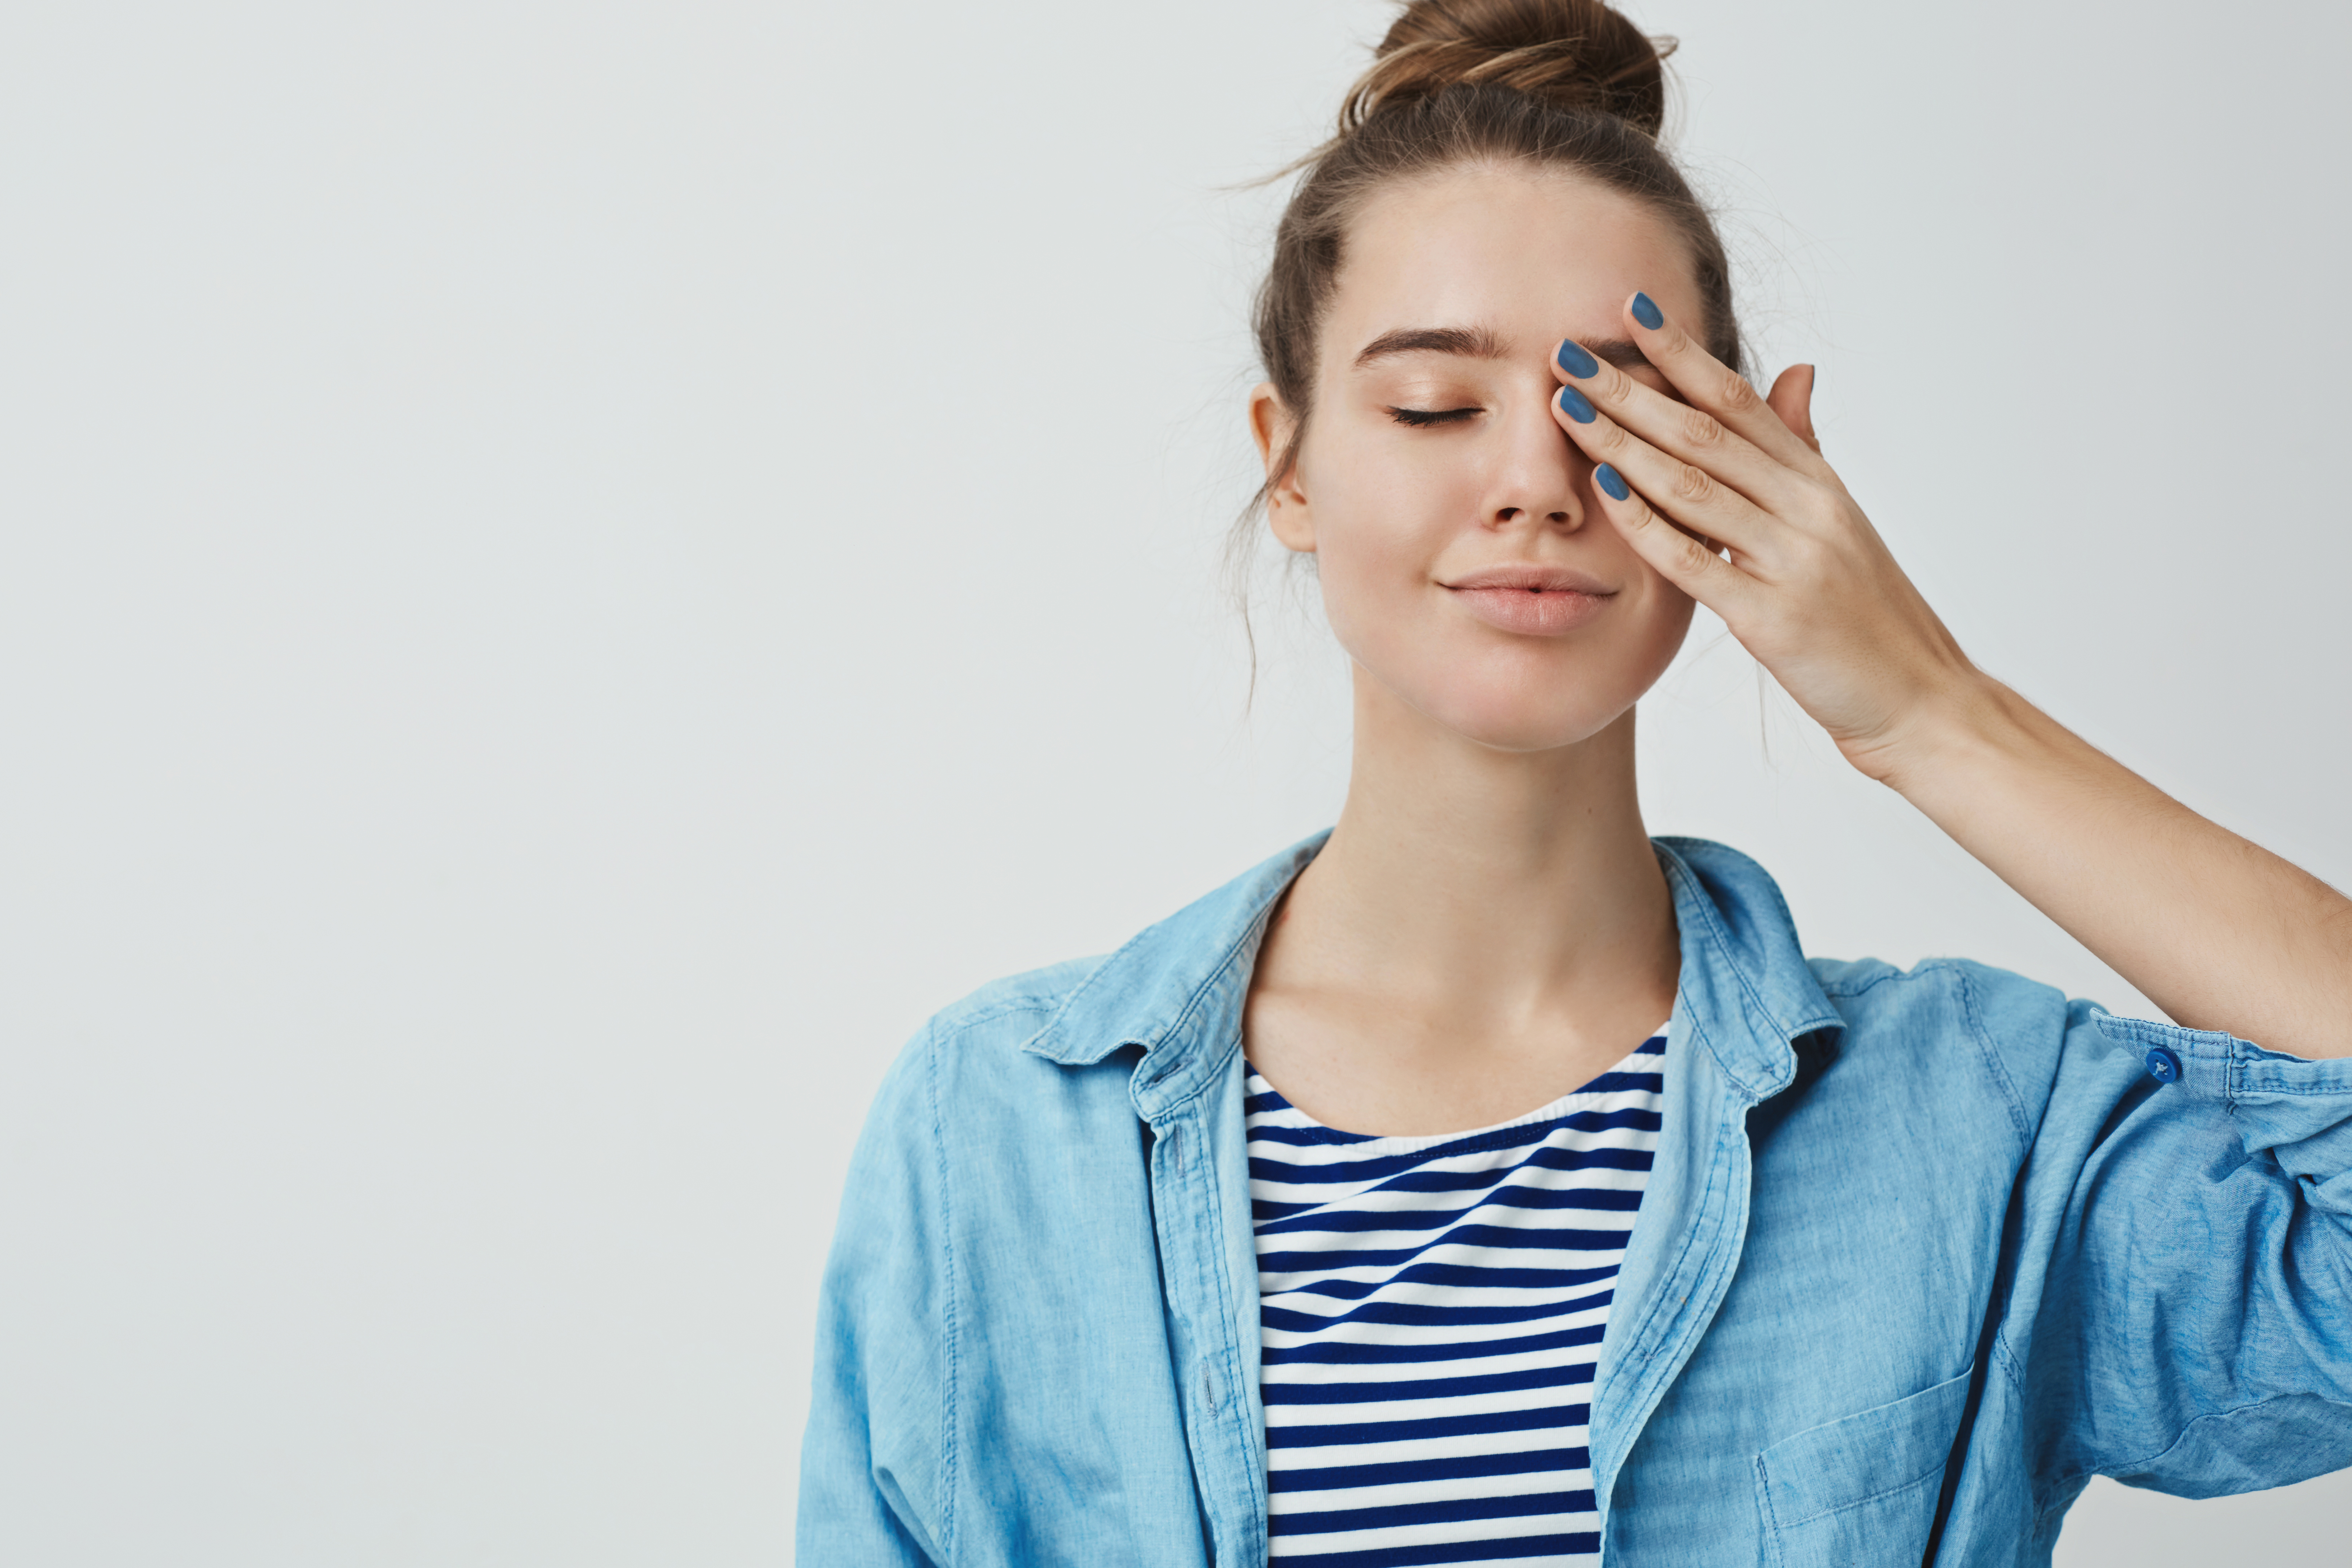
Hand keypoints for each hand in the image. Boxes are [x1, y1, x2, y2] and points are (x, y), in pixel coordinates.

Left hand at [1550, 294, 1980, 784]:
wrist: (1920, 697)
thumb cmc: (1868, 615)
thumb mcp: (1838, 522)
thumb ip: (1804, 451)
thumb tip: (1796, 372)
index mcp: (1818, 484)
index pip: (1740, 401)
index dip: (1683, 353)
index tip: (1629, 312)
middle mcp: (1808, 509)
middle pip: (1705, 432)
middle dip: (1632, 389)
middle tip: (1569, 352)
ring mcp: (1793, 561)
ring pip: (1695, 485)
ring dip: (1625, 443)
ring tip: (1568, 408)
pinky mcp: (1774, 618)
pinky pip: (1699, 561)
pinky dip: (1649, 523)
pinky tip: (1606, 491)